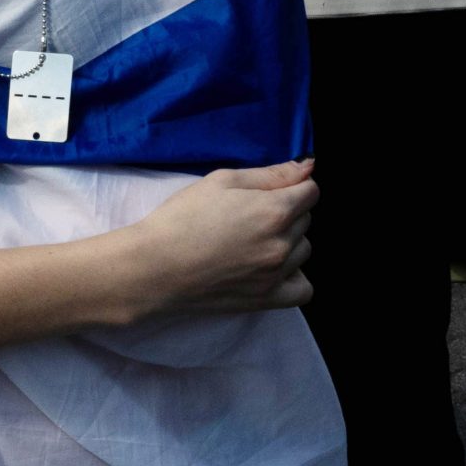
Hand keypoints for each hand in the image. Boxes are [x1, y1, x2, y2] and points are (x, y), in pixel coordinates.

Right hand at [120, 159, 316, 317]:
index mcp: (274, 211)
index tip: (270, 191)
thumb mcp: (222, 181)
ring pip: (303, 250)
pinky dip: (294, 276)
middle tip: (251, 213)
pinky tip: (271, 268)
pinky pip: (303, 289)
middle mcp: (282, 244)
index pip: (310, 191)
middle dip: (287, 211)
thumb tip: (309, 165)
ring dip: (289, 241)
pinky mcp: (266, 299)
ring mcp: (276, 275)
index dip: (292, 186)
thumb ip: (271, 174)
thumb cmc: (183, 217)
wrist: (155, 266)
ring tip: (254, 240)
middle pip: (306, 220)